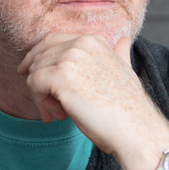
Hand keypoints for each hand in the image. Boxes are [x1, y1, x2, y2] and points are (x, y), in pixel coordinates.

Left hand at [17, 33, 168, 169]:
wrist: (135, 129)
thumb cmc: (129, 108)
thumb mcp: (125, 71)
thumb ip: (119, 54)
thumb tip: (123, 42)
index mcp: (94, 40)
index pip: (51, 41)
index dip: (39, 60)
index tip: (34, 78)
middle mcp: (81, 43)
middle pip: (39, 56)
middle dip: (38, 80)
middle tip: (49, 106)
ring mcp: (70, 57)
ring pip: (35, 72)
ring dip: (42, 96)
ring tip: (59, 114)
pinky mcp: (60, 76)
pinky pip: (33, 85)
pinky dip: (40, 103)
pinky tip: (59, 115)